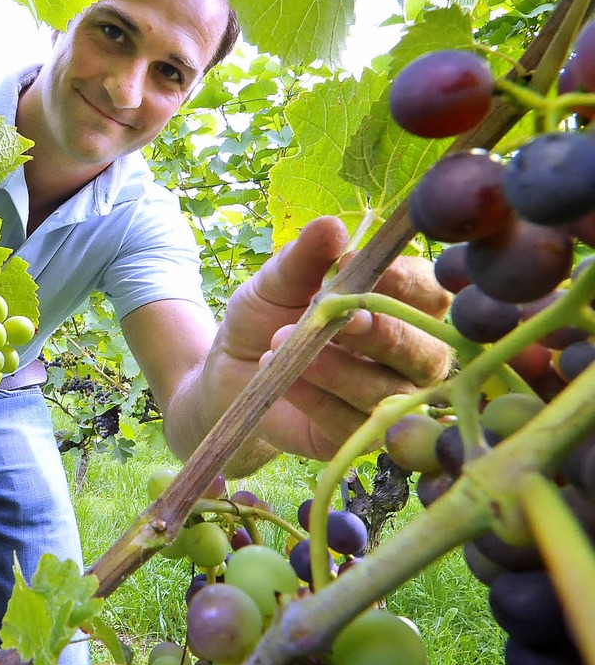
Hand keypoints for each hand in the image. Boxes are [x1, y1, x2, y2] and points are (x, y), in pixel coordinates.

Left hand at [210, 216, 450, 463]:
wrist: (233, 372)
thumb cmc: (268, 315)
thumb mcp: (277, 281)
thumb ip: (305, 257)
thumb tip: (331, 227)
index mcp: (404, 305)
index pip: (431, 293)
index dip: (402, 280)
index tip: (350, 263)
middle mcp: (411, 354)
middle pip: (425, 351)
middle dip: (381, 334)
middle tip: (337, 317)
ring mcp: (389, 399)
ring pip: (385, 391)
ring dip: (334, 368)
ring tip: (279, 345)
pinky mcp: (360, 437)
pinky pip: (351, 425)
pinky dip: (315, 398)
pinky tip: (283, 377)